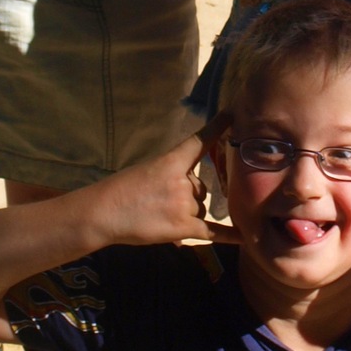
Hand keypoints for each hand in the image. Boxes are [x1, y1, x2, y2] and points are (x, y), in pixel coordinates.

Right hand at [96, 135, 240, 248]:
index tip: (232, 114)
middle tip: (158, 202)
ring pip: (200, 208)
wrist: (103, 213)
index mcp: (170, 162)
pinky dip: (229, 235)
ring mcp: (184, 205)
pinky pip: (211, 231)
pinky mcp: (183, 227)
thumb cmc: (120, 191)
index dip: (217, 127)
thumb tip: (189, 194)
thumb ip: (171, 176)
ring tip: (159, 216)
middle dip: (187, 195)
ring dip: (187, 214)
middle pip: (200, 188)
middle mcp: (182, 181)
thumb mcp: (147, 171)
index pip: (198, 141)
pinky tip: (246, 236)